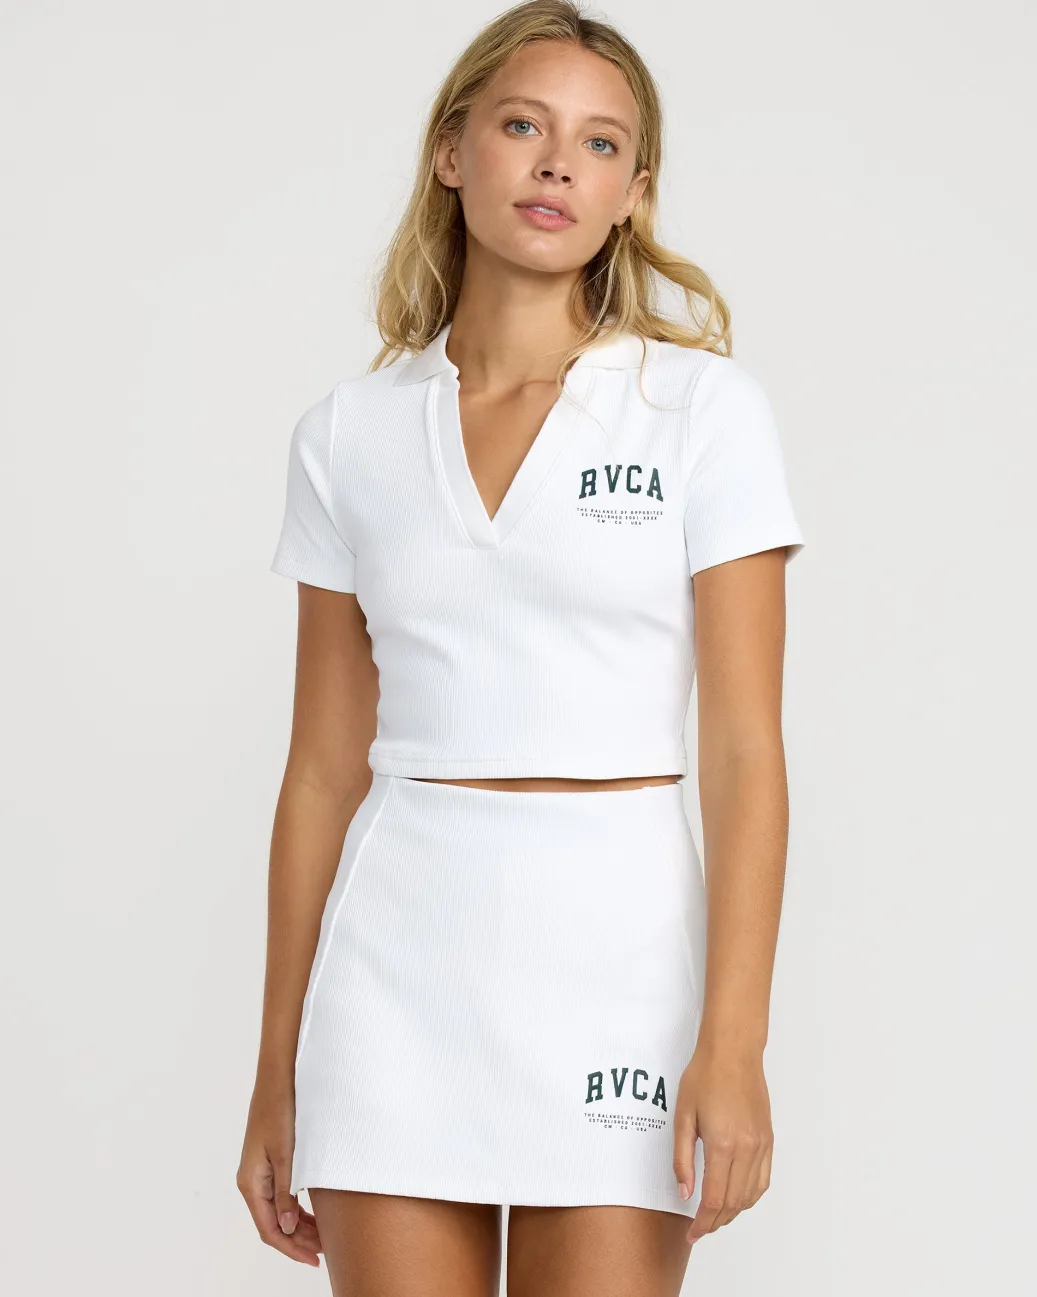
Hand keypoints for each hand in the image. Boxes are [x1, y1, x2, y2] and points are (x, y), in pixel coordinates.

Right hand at [236, 1083, 321, 1266]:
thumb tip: (288, 1229)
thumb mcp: (287, 1154)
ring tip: (324, 1236)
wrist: (279, 1078)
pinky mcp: (270, 1163)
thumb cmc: (281, 1110)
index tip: (313, 1260)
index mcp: (251, 1183)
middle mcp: (252, 1181)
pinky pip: (282, 1195)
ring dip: (299, 1225)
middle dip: (298, 1240)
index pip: (269, 1229)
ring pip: (278, 1211)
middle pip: (274, 1223)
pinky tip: (314, 1213)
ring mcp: (260, 1173)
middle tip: (324, 1251)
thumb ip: (285, 1192)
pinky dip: (298, 1208)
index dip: (291, 1248)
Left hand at [672, 1041, 773, 1246]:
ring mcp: (761, 1145)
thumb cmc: (704, 1076)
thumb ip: (682, 1158)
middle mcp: (747, 1149)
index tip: (691, 1233)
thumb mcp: (682, 1116)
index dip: (702, 1223)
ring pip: (751, 1195)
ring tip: (715, 1217)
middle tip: (699, 1230)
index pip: (714, 1199)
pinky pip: (763, 1180)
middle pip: (734, 1203)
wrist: (733, 1052)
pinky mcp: (768, 1139)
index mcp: (723, 1144)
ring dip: (733, 1213)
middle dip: (715, 1223)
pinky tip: (736, 1198)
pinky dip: (750, 1196)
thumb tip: (684, 1192)